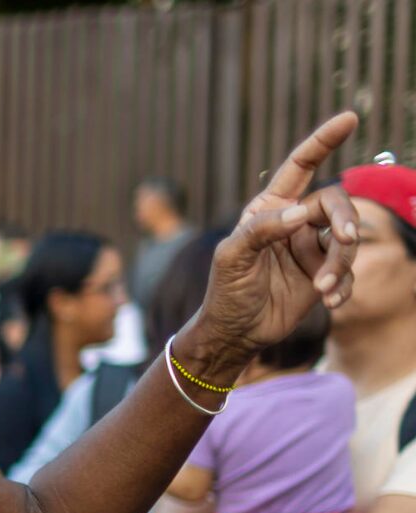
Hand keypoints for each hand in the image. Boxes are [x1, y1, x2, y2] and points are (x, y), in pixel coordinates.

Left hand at [193, 112, 359, 359]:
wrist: (235, 332)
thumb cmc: (225, 290)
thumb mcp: (231, 257)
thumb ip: (261, 230)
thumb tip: (300, 212)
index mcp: (269, 208)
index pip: (300, 166)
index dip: (323, 141)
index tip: (349, 118)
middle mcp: (294, 222)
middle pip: (335, 204)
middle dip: (345, 220)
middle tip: (346, 240)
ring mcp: (311, 248)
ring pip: (347, 240)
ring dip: (341, 264)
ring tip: (323, 289)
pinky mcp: (324, 274)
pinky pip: (348, 272)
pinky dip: (344, 286)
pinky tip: (331, 303)